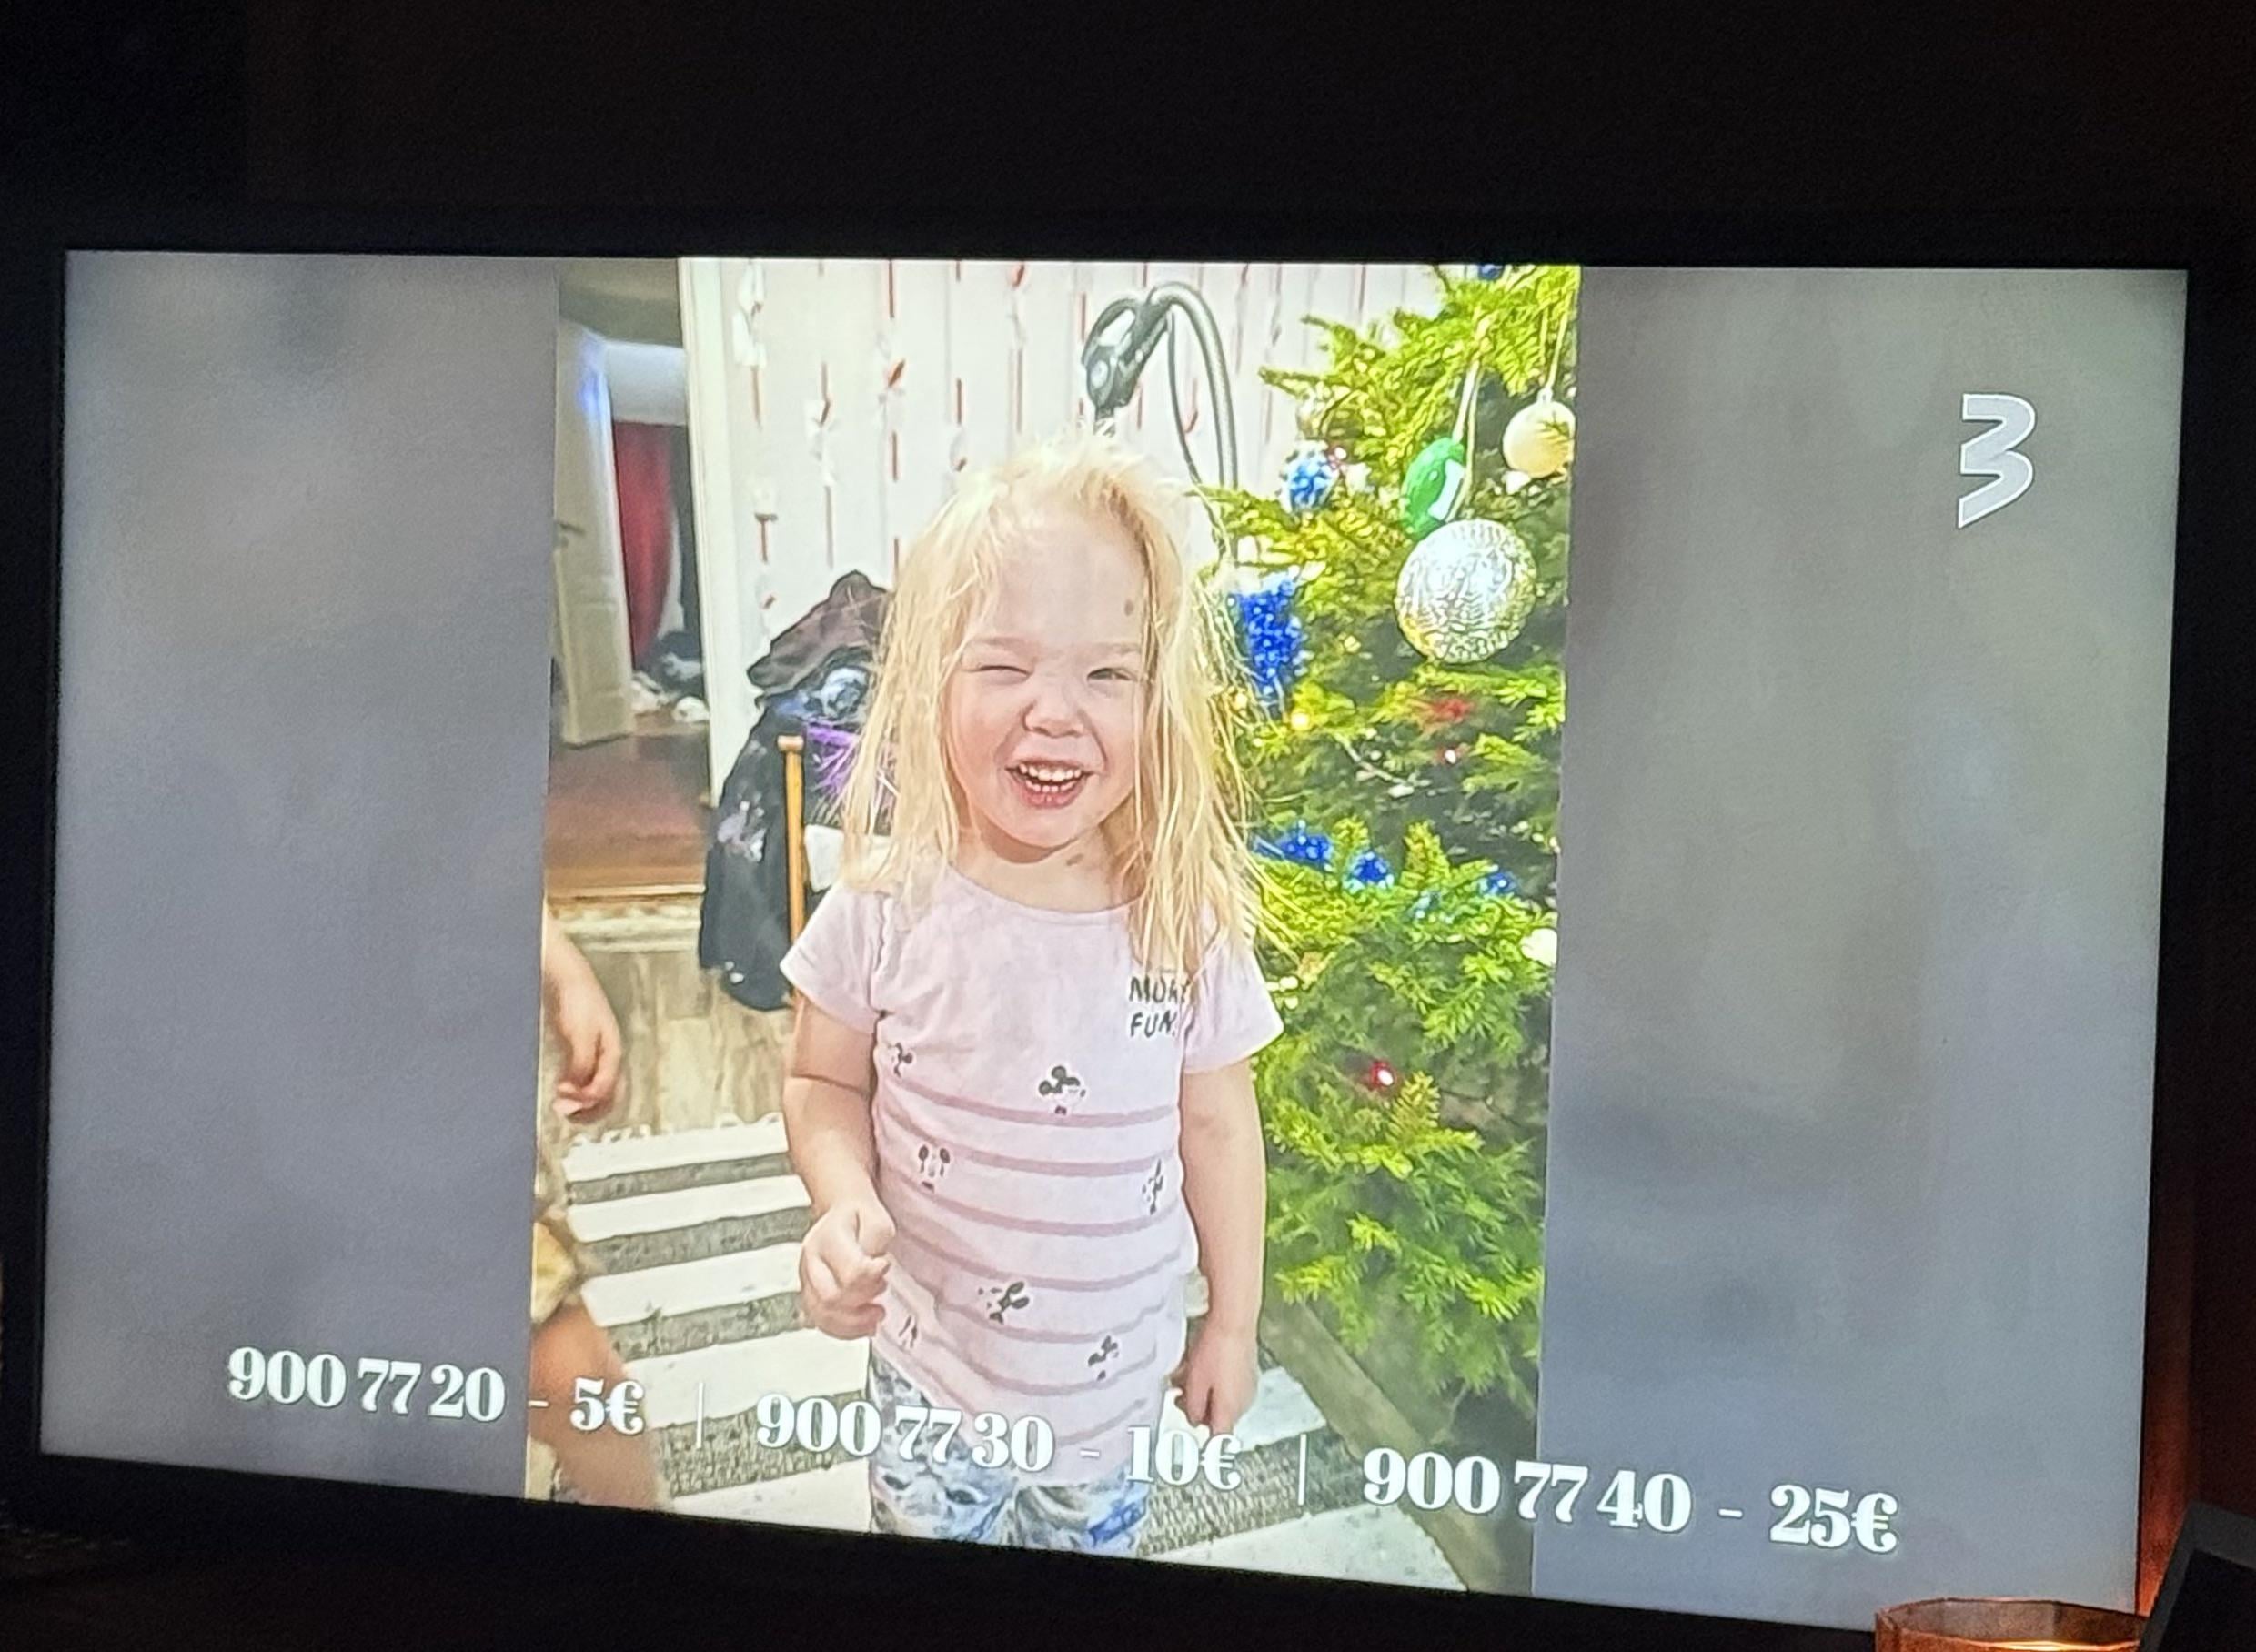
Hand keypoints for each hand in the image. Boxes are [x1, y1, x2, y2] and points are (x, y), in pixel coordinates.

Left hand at [544, 947, 622, 1122]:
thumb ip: (582, 1063)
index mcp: (613, 1052)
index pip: (608, 1089)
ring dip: (581, 1103)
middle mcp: (607, 1057)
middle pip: (608, 1095)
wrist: (567, 979)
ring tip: (563, 1107)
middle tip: (569, 1114)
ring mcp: (594, 1056)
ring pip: (595, 1091)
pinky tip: (560, 1091)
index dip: (589, 1101)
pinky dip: (573, 1091)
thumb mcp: (580, 1033)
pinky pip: (581, 1081)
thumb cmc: (579, 999)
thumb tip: (580, 1089)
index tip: (569, 1104)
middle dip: (590, 1110)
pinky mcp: (580, 1053)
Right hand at [799, 1198, 894, 1338]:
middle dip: (862, 1303)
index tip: (885, 1268)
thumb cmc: (861, 1219)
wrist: (843, 1216)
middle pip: (831, 1298)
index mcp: (828, 1238)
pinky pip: (819, 1321)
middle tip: (881, 1294)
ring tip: (875, 1317)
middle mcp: (811, 1261)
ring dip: (853, 1323)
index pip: (849, 1271)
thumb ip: (877, 1242)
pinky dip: (843, 1330)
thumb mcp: (878, 1220)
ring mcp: (807, 1280)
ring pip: (821, 1315)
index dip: (871, 1277)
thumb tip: (875, 1268)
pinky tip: (862, 1327)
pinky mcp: (809, 1294)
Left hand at [1176, 1322, 1257, 1433]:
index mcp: (1230, 1410)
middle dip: (1199, 1409)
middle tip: (1181, 1395)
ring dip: (1206, 1395)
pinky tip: (1204, 1368)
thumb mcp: (1194, 1382)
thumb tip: (1194, 1420)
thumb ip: (1193, 1408)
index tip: (1190, 1426)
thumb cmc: (1215, 1350)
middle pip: (1219, 1418)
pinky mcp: (1249, 1373)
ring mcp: (1248, 1387)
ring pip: (1224, 1401)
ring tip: (1188, 1378)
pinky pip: (1230, 1387)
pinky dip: (1217, 1383)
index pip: (1218, 1437)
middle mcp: (1244, 1403)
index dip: (1202, 1434)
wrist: (1234, 1321)